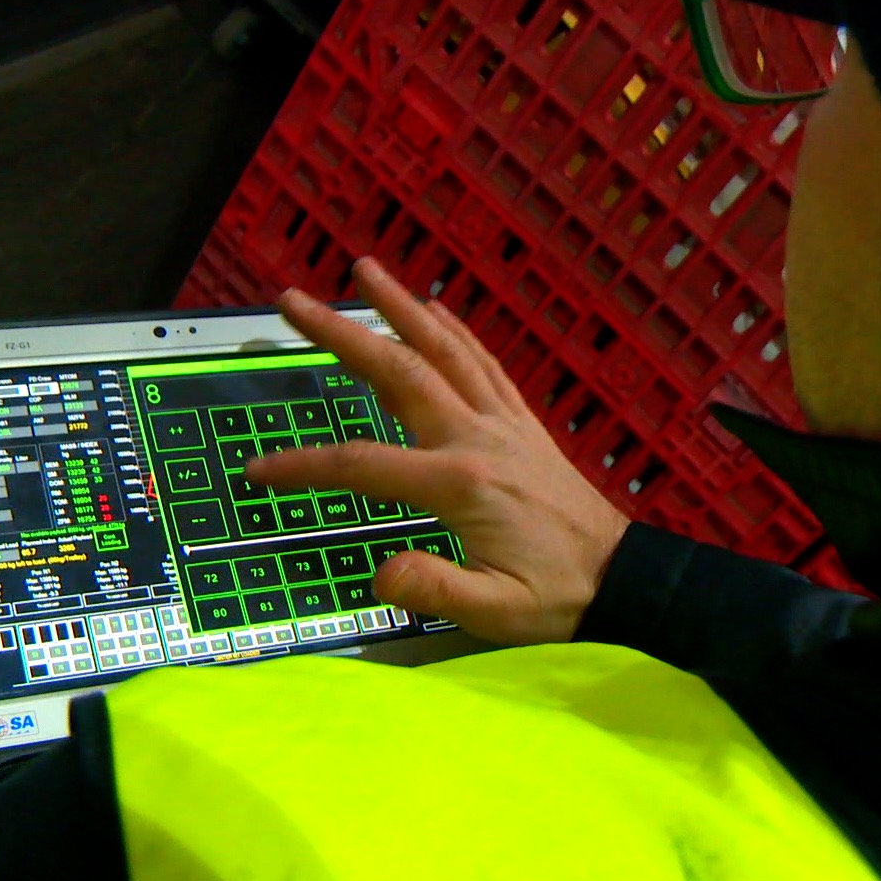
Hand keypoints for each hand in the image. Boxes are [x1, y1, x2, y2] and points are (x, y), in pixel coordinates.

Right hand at [244, 258, 631, 645]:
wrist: (622, 580)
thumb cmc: (555, 598)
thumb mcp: (494, 611)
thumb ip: (435, 590)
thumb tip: (381, 575)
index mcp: (459, 484)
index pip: (363, 465)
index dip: (305, 467)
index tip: (259, 471)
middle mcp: (477, 437)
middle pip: (398, 373)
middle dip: (342, 333)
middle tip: (293, 300)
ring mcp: (502, 423)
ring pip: (443, 350)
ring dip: (401, 307)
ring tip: (364, 268)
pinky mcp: (522, 424)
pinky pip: (483, 362)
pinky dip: (454, 330)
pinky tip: (434, 309)